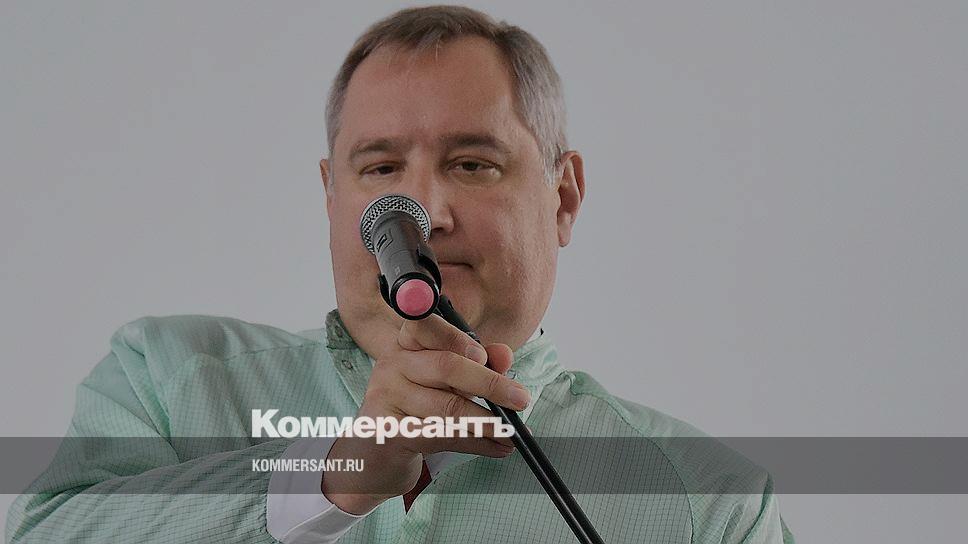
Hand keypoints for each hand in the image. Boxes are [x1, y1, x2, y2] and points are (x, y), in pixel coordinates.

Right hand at [320, 313, 529, 513]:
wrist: (378, 449)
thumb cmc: (419, 405)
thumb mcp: (449, 380)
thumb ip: (477, 363)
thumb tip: (504, 356)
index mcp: (408, 343)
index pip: (425, 325)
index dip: (455, 338)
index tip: (482, 355)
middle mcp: (393, 363)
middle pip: (446, 367)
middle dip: (490, 384)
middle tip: (521, 399)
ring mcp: (387, 397)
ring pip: (447, 408)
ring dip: (488, 423)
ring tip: (513, 431)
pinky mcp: (389, 430)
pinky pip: (442, 436)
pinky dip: (477, 444)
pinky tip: (498, 447)